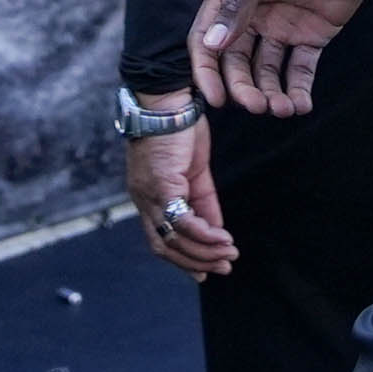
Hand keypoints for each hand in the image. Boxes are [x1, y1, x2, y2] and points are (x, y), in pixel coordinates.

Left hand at [125, 114, 236, 280]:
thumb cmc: (179, 130)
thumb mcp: (194, 172)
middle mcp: (143, 200)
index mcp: (148, 197)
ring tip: (229, 253)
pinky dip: (204, 234)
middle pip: (163, 247)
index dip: (184, 260)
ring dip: (204, 252)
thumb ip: (203, 202)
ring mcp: (149, 194)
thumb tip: (217, 231)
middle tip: (223, 267)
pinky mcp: (161, 184)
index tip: (207, 271)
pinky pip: (182, 219)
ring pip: (173, 239)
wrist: (169, 100)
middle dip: (195, 262)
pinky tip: (222, 237)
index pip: (160, 241)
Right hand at [190, 0, 372, 117]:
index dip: (206, 71)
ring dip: (270, 93)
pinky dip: (298, 89)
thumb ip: (240, 3)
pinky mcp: (314, 31)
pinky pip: (301, 68)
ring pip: (267, 70)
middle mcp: (253, 11)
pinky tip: (301, 105)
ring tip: (282, 110)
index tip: (215, 100)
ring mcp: (283, 23)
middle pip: (236, 61)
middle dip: (243, 88)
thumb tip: (211, 44)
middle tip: (257, 107)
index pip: (207, 37)